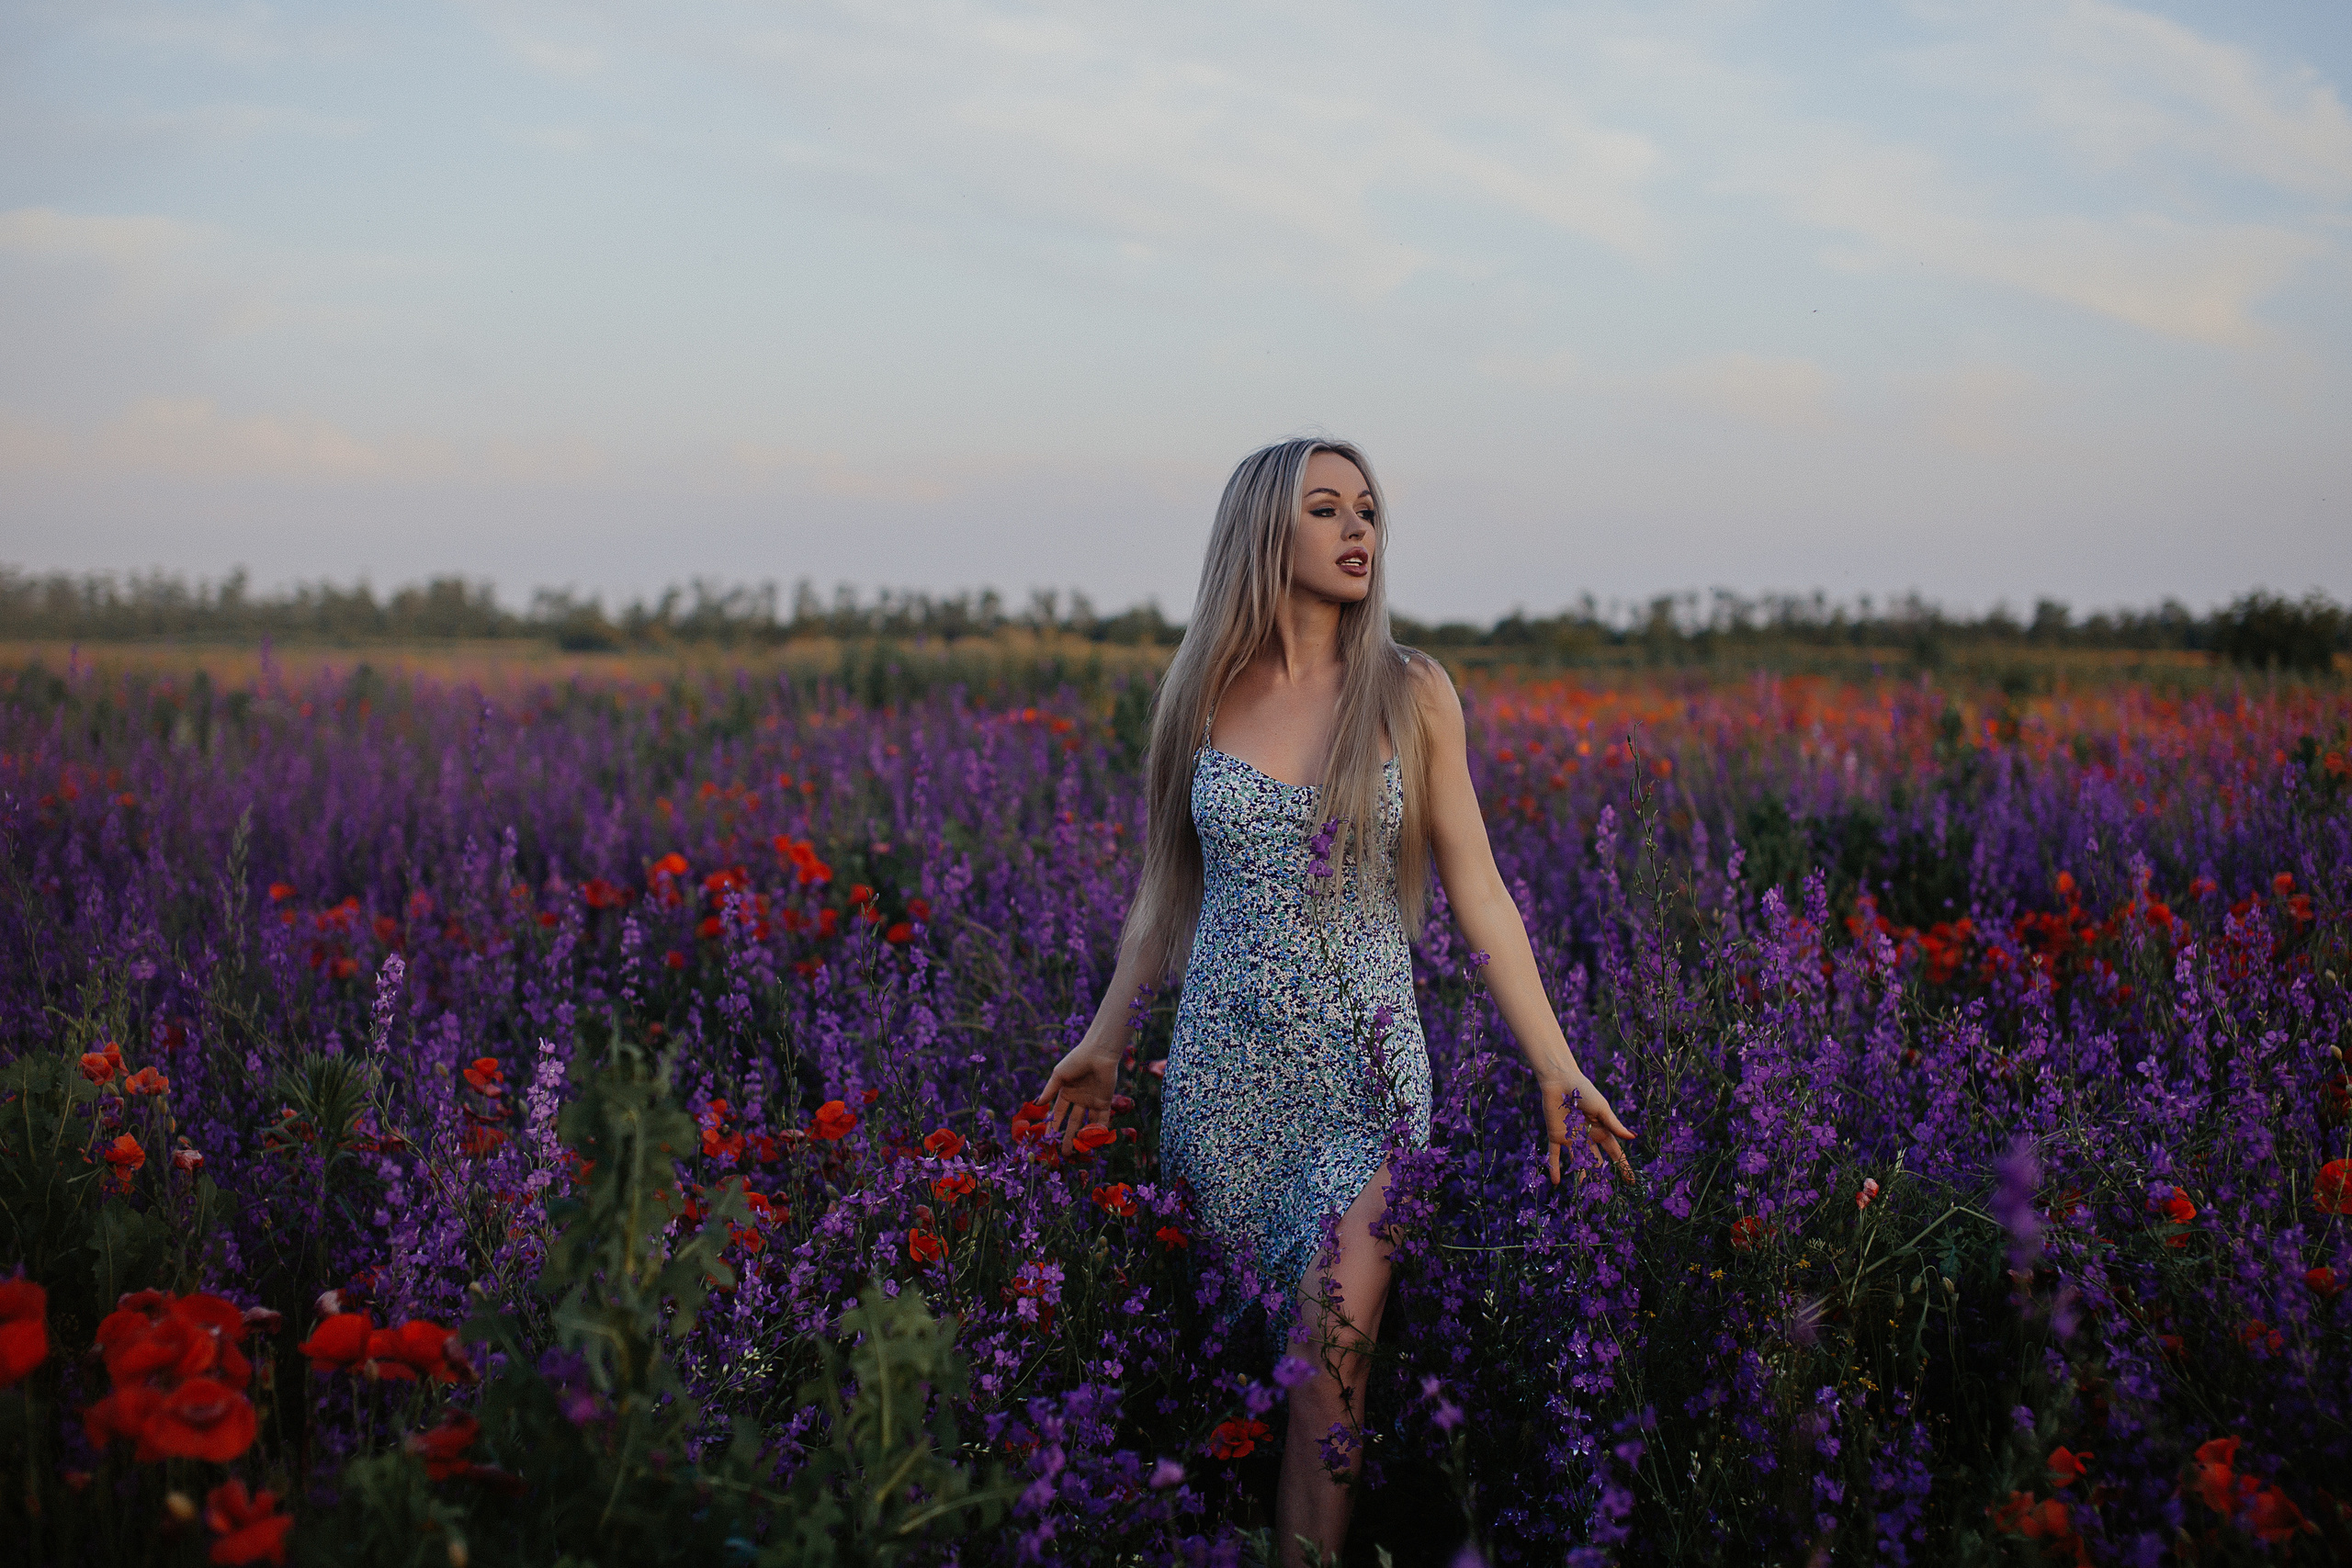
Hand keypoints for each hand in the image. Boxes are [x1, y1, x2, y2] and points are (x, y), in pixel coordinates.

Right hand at [1037, 1037, 1120, 1152]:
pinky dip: (1099, 1130)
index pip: (1058, 1114)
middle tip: (1064, 1153)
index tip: (1048, 1140)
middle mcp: (1079, 1100)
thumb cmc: (1076, 1060)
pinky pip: (1102, 1119)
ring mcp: (1092, 1102)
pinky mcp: (1105, 1102)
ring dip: (1083, 1137)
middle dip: (1068, 1137)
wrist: (1098, 1053)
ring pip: (1087, 1124)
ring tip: (1078, 1151)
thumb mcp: (1059, 1075)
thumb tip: (1037, 1104)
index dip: (1053, 1127)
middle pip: (1073, 1123)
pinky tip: (1093, 1141)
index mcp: (1066, 1093)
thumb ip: (1049, 1090)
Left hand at [1540, 1076, 1633, 1183]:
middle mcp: (1587, 1137)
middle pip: (1596, 1160)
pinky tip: (1557, 1182)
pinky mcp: (1556, 1136)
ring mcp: (1571, 1138)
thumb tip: (1633, 1138)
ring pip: (1577, 1161)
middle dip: (1602, 1174)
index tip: (1631, 1181)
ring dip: (1581, 1175)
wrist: (1560, 1081)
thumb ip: (1614, 1125)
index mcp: (1601, 1130)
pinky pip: (1555, 1155)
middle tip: (1606, 1192)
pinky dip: (1554, 1168)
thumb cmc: (1584, 1091)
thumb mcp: (1602, 1108)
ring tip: (1585, 1191)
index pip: (1615, 1152)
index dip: (1623, 1166)